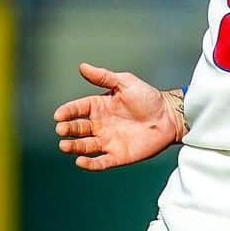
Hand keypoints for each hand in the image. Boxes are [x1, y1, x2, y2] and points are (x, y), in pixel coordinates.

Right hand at [54, 63, 185, 171]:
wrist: (170, 116)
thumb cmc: (149, 98)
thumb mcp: (125, 83)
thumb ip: (103, 77)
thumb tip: (82, 66)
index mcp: (99, 107)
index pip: (77, 109)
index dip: (67, 112)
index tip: (59, 115)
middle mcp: (99, 125)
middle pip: (77, 129)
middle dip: (67, 130)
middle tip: (61, 129)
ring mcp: (108, 141)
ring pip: (85, 146)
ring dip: (73, 147)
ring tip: (65, 146)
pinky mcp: (118, 156)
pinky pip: (101, 162)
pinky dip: (90, 164)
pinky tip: (81, 161)